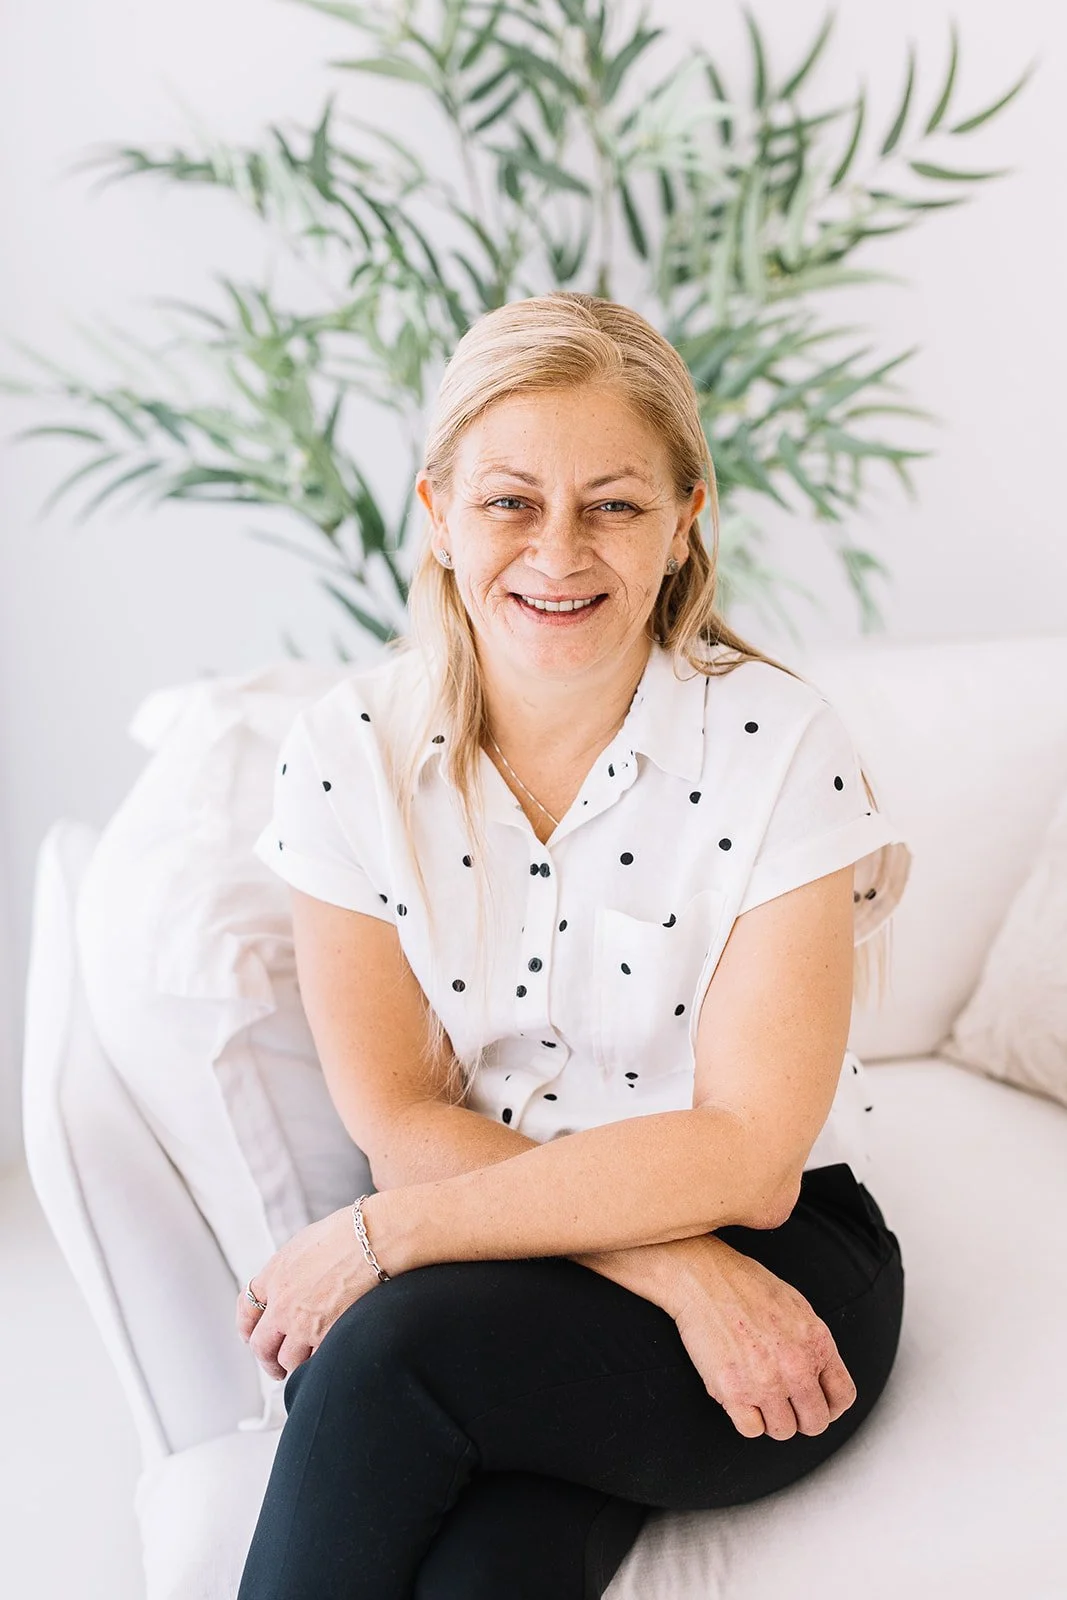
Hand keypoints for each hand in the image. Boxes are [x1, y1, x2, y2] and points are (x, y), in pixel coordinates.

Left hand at [235, 1204, 382, 1380]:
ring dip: (294, 1366)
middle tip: (275, 1368)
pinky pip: (315, 1361)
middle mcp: (282, 1304)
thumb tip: (290, 1284)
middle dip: (267, 1361)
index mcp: (273, 1276)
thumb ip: (289, 1270)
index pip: (246, 1309)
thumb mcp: (302, 1244)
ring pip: (288, 1360)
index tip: (250, 1337)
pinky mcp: (327, 1336)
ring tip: (303, 1366)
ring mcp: (303, 1324)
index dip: (246, 1327)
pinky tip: (326, 1358)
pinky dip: (319, 1362)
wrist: (369, 1242)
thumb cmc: (344, 1234)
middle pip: (261, 1345)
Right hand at [667, 1237, 857, 1440]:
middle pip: (815, 1422)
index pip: (842, 1397)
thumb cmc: (745, 1286)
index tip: (819, 1406)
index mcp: (816, 1343)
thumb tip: (820, 1376)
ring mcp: (765, 1382)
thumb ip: (812, 1345)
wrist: (702, 1278)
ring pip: (783, 1431)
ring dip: (772, 1419)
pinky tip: (740, 1396)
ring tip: (759, 1396)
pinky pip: (751, 1429)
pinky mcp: (733, 1392)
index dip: (831, 1407)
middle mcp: (796, 1366)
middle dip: (802, 1418)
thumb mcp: (797, 1307)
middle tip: (786, 1406)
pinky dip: (746, 1418)